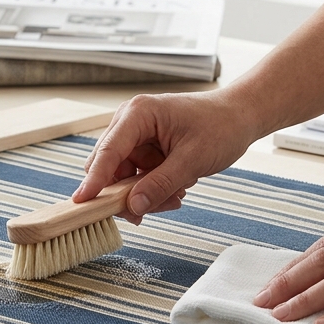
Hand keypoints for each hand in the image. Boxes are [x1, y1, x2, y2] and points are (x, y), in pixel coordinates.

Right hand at [74, 91, 257, 222]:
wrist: (241, 117)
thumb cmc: (221, 126)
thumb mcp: (192, 160)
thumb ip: (160, 184)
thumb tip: (132, 207)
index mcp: (138, 114)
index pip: (108, 152)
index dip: (94, 180)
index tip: (82, 203)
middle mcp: (130, 122)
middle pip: (109, 168)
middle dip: (128, 193)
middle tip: (152, 209)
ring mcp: (136, 136)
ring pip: (124, 178)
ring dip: (146, 193)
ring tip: (177, 195)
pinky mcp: (145, 149)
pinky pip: (137, 178)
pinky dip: (153, 189)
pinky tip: (177, 189)